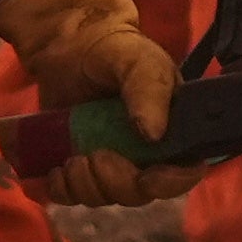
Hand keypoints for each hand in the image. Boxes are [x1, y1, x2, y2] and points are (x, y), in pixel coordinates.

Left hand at [0, 0, 180, 204]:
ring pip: (105, 198)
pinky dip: (63, 190)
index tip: (146, 176)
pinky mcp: (80, 167)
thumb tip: (154, 135)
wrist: (69, 43)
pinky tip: (57, 170)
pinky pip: (73, 196)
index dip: (169, 183)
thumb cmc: (113, 49)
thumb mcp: (137, 60)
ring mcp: (112, 163)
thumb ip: (149, 91)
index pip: (184, 173)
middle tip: (93, 155)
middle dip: (115, 182)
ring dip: (86, 186)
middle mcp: (146, 154)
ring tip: (72, 157)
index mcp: (173, 131)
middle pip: (139, 193)